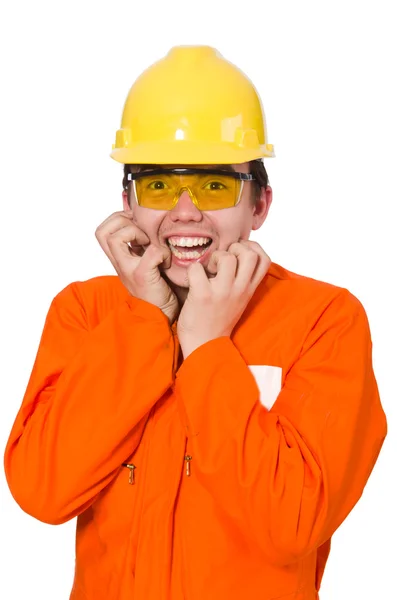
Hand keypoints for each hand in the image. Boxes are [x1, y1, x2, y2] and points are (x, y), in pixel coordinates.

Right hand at [95, 210, 178, 323]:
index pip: (102, 231)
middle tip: (142, 234)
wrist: (161, 315)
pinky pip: (151, 253)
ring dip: (137, 233)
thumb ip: (140, 246)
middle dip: (124, 223)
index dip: (117, 219)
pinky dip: (162, 252)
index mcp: (119, 259)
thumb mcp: (144, 262)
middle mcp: (119, 264)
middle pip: (103, 232)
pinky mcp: (143, 277)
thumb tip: (147, 224)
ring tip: (150, 244)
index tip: (136, 224)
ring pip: (116, 238)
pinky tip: (167, 261)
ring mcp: (129, 270)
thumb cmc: (157, 288)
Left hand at [177, 240, 270, 357]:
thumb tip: (236, 255)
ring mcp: (222, 292)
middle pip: (250, 254)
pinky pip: (197, 268)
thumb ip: (241, 280)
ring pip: (226, 257)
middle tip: (223, 260)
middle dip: (234, 248)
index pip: (265, 259)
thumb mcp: (238, 299)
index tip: (239, 252)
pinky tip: (193, 279)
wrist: (204, 345)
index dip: (253, 248)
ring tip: (209, 270)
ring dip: (214, 256)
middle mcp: (240, 290)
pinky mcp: (203, 295)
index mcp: (249, 290)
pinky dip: (192, 269)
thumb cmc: (218, 319)